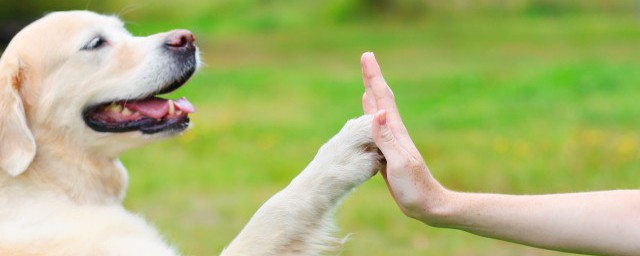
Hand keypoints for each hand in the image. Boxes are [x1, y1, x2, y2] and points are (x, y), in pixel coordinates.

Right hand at [360, 52, 447, 222]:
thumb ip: (387, 139)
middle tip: (366, 58)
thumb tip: (377, 112)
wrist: (428, 205)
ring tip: (367, 82)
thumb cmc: (415, 187)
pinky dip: (371, 116)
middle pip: (381, 99)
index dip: (374, 77)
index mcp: (396, 132)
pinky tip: (370, 114)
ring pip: (378, 112)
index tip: (367, 57)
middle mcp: (394, 132)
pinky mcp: (388, 152)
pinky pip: (376, 129)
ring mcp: (392, 142)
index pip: (382, 99)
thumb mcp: (399, 163)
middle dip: (373, 79)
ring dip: (372, 95)